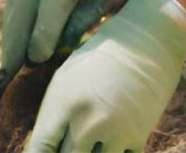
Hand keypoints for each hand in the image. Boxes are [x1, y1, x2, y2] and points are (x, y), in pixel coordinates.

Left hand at [26, 0, 185, 152]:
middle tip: (67, 141)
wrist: (144, 44)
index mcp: (63, 103)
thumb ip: (53, 115)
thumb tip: (44, 147)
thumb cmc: (96, 60)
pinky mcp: (138, 137)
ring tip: (89, 137)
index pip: (41, 148)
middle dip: (65, 152)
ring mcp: (114, 132)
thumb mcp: (65, 80)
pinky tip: (109, 140)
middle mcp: (87, 121)